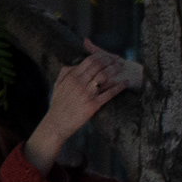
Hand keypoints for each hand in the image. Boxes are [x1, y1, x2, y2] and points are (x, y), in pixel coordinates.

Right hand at [28, 50, 138, 169]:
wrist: (55, 125)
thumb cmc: (57, 106)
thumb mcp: (57, 87)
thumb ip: (64, 73)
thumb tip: (72, 64)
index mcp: (71, 78)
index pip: (90, 60)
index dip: (102, 56)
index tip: (108, 56)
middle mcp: (79, 84)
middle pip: (99, 65)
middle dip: (111, 61)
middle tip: (118, 61)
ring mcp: (86, 94)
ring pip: (104, 76)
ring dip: (115, 70)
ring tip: (122, 68)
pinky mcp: (92, 105)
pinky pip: (109, 93)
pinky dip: (119, 87)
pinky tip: (125, 83)